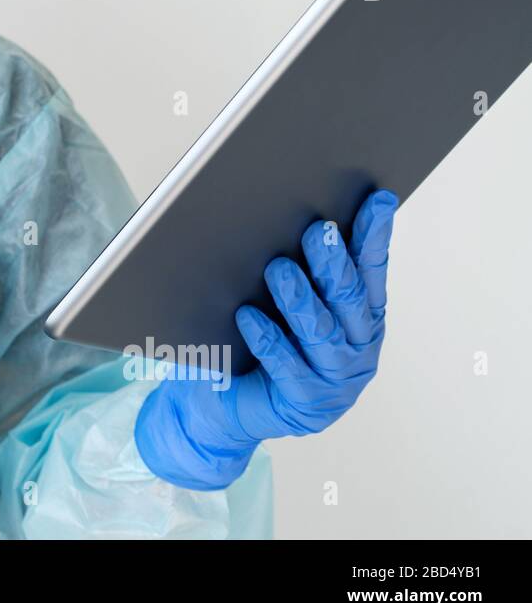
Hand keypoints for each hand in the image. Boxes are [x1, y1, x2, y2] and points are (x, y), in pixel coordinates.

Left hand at [134, 189, 397, 489]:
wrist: (227, 402)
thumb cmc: (259, 340)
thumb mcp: (285, 300)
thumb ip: (302, 268)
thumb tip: (293, 214)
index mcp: (362, 316)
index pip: (372, 269)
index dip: (375, 235)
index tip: (376, 200)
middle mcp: (357, 346)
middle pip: (348, 299)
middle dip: (333, 263)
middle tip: (317, 231)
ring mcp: (336, 378)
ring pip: (321, 332)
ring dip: (299, 298)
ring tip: (278, 269)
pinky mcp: (306, 402)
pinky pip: (286, 366)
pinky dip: (268, 338)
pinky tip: (248, 316)